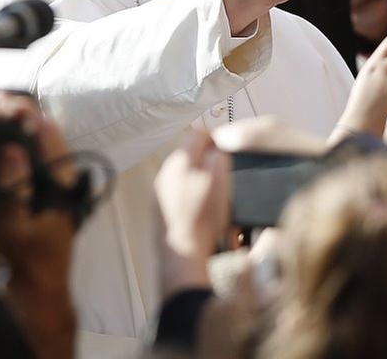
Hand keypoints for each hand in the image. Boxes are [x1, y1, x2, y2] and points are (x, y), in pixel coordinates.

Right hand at [0, 91, 76, 358]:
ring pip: (37, 147)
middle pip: (43, 135)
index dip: (27, 114)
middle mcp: (59, 181)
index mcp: (59, 184)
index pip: (50, 136)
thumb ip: (14, 189)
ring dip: (16, 129)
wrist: (35, 296)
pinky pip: (28, 164)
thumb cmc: (26, 265)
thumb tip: (12, 151)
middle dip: (20, 115)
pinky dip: (13, 149)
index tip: (4, 102)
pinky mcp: (37, 197)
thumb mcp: (13, 227)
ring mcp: (49, 188)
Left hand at [155, 128, 231, 291]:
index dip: (217, 137)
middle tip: (224, 170)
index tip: (227, 147)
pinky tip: (201, 208)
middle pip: (189, 153)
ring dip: (198, 176)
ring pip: (182, 173)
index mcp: (180, 159)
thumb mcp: (220, 178)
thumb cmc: (203, 216)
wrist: (183, 252)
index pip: (198, 133)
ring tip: (215, 192)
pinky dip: (190, 194)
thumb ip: (218, 155)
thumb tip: (217, 148)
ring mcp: (159, 191)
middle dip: (207, 158)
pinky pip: (177, 192)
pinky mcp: (159, 209)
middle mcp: (165, 172)